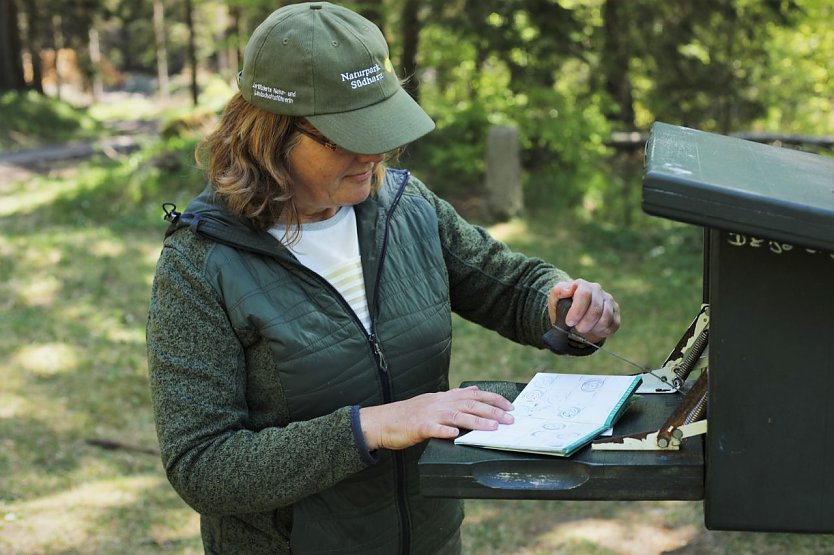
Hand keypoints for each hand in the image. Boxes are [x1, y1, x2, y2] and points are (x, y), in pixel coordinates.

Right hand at [358, 386, 513, 450]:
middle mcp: (439, 403)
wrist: (382, 421)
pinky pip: (433, 428)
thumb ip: (454, 397)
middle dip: (492, 411)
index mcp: (444, 398)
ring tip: (492, 428)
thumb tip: (474, 389)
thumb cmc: (409, 414)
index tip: (510, 407)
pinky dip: (445, 431)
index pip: (474, 395)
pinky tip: (455, 435)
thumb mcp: (434, 400)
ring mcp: (428, 414)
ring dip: (476, 421)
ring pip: (456, 416)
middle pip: (469, 404)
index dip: (493, 399)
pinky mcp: (418, 427)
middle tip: (509, 419)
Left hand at [547, 279, 619, 343]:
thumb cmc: (562, 306)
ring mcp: (608, 300)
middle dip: (585, 323)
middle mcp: (597, 290)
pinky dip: (603, 331)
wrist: (572, 315)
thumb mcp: (555, 299)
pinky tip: (594, 329)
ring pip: (606, 318)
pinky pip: (614, 324)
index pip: (584, 295)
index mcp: (582, 285)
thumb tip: (569, 289)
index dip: (578, 311)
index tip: (570, 322)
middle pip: (596, 309)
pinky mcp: (615, 311)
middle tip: (578, 329)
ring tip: (585, 329)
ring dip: (594, 328)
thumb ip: (559, 291)